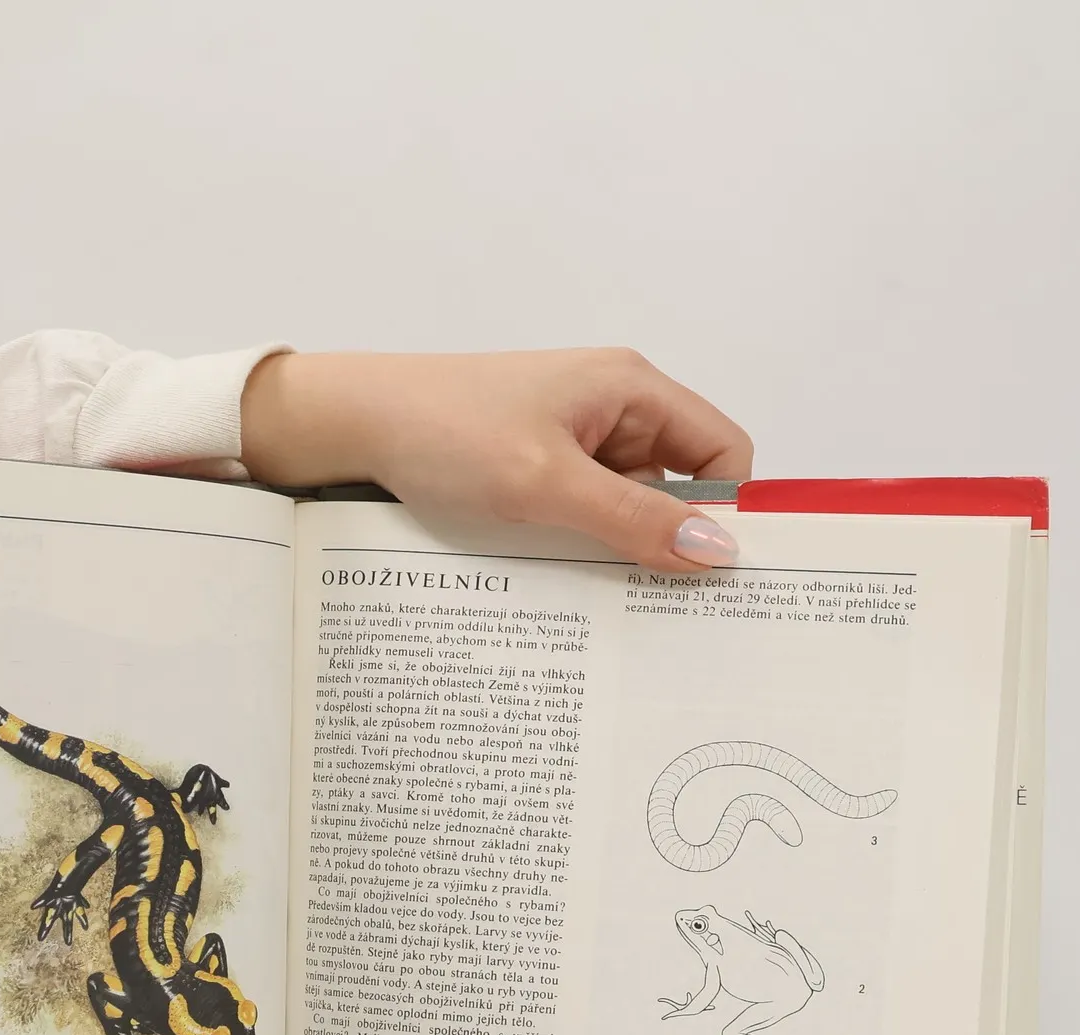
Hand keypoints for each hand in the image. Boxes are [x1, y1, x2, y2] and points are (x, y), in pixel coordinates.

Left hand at [240, 348, 751, 571]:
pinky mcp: (538, 466)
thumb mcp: (545, 483)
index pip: (723, 450)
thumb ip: (633, 518)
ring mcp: (574, 439)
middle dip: (666, 538)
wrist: (354, 423)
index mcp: (632, 388)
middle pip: (678, 485)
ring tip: (584, 581)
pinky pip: (584, 512)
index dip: (725, 509)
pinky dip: (577, 541)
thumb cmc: (444, 431)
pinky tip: (552, 567)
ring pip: (627, 507)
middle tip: (652, 601)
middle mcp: (612, 408)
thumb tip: (718, 552)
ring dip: (614, 545)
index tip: (707, 573)